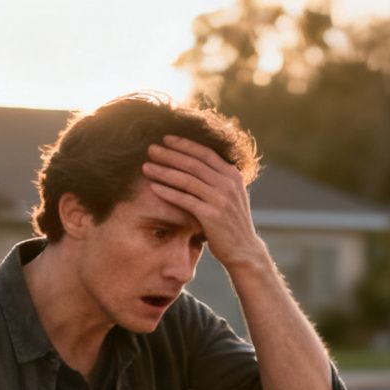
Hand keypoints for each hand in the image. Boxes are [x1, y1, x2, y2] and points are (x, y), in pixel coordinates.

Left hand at [142, 136, 265, 269]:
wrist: (244, 250)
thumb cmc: (231, 223)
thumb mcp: (230, 196)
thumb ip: (217, 180)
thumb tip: (196, 165)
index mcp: (232, 175)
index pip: (205, 153)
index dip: (184, 144)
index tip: (166, 139)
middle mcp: (228, 183)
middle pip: (193, 163)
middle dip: (170, 154)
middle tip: (150, 149)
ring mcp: (221, 199)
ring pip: (187, 180)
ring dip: (164, 171)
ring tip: (146, 167)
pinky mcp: (212, 215)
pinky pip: (185, 199)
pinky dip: (168, 192)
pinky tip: (153, 187)